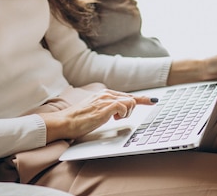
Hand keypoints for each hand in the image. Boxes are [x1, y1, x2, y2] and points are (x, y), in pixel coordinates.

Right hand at [38, 90, 155, 142]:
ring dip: (127, 113)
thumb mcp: (94, 110)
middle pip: (130, 97)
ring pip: (129, 102)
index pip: (125, 95)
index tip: (151, 100)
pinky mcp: (105, 107)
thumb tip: (117, 111)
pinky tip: (115, 118)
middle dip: (139, 103)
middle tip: (146, 105)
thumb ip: (106, 109)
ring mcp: (105, 100)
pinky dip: (123, 113)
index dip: (140, 98)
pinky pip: (124, 106)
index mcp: (103, 94)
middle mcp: (105, 94)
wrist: (65, 121)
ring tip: (116, 119)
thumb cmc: (77, 119)